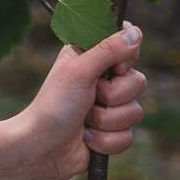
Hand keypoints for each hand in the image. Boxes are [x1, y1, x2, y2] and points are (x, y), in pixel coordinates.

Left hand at [14, 24, 147, 179]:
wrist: (41, 148)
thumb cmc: (53, 105)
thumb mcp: (79, 71)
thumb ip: (108, 50)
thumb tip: (135, 31)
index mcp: (90, 57)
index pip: (128, 45)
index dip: (125, 59)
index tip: (112, 68)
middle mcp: (102, 79)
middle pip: (138, 81)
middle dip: (113, 96)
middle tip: (88, 97)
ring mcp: (108, 107)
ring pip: (135, 112)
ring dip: (106, 121)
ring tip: (83, 120)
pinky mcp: (111, 133)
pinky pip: (129, 136)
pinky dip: (106, 140)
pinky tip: (87, 139)